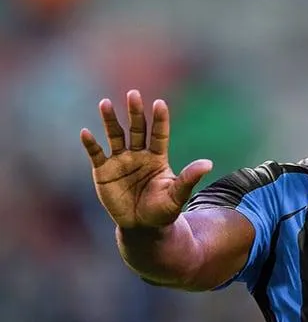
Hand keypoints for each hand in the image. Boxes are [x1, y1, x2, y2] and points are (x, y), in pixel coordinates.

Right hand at [80, 90, 212, 228]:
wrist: (142, 227)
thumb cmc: (163, 210)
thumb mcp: (177, 195)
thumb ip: (189, 178)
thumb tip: (208, 164)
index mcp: (157, 157)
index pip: (159, 134)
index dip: (159, 120)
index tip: (160, 103)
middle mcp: (138, 154)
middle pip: (136, 129)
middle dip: (135, 112)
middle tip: (133, 94)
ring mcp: (120, 161)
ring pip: (115, 136)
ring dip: (109, 120)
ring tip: (105, 103)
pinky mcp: (103, 171)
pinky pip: (96, 154)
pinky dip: (90, 144)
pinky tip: (86, 132)